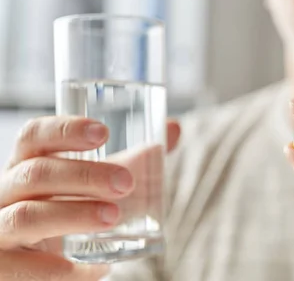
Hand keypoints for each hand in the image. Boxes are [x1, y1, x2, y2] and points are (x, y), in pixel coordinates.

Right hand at [0, 116, 180, 280]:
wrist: (41, 263)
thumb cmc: (71, 211)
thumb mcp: (97, 183)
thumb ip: (134, 158)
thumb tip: (174, 128)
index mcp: (28, 165)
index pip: (34, 136)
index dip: (65, 129)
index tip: (104, 132)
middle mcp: (6, 193)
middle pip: (35, 173)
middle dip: (84, 176)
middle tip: (127, 182)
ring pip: (26, 216)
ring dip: (73, 215)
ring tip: (114, 217)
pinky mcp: (2, 267)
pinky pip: (20, 269)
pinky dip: (56, 271)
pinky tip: (93, 270)